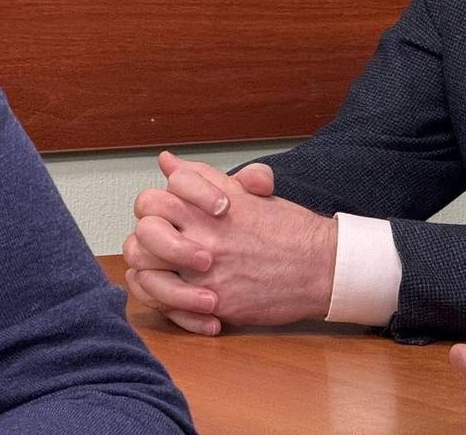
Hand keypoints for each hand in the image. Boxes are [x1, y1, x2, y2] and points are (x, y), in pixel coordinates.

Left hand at [123, 153, 336, 334]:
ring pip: (146, 270)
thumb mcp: (249, 193)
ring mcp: (206, 270)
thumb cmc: (289, 229)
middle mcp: (205, 233)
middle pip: (144, 232)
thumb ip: (204, 177)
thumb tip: (168, 162)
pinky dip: (163, 302)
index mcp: (211, 203)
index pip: (157, 196)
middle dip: (146, 238)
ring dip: (149, 271)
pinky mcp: (213, 301)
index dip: (160, 204)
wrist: (320, 266)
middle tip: (160, 245)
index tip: (178, 213)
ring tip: (166, 272)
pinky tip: (178, 297)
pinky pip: (165, 304)